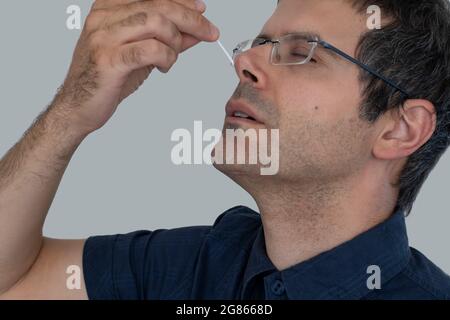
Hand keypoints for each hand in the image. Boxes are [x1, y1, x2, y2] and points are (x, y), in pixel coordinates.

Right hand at [52, 0, 218, 133]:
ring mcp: (104, 36)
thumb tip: (195, 30)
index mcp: (108, 7)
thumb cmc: (109, 78)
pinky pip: (150, 50)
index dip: (182, 1)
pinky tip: (164, 66)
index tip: (201, 10)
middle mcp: (104, 16)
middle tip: (210, 32)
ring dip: (175, 41)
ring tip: (173, 57)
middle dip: (191, 20)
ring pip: (156, 23)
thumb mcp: (142, 52)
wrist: (78, 106)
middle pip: (159, 6)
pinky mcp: (109, 59)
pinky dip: (166, 58)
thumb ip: (167, 39)